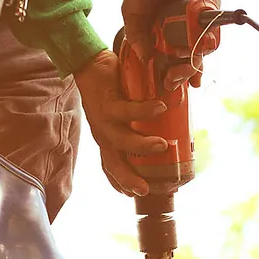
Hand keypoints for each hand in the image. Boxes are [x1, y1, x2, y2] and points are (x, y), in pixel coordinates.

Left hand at [74, 50, 167, 196]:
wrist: (87, 63)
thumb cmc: (109, 89)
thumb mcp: (121, 113)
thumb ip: (140, 122)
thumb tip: (171, 125)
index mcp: (106, 140)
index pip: (111, 168)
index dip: (122, 184)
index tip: (138, 194)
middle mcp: (104, 134)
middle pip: (114, 164)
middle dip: (129, 179)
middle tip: (146, 190)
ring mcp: (104, 120)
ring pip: (122, 140)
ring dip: (143, 145)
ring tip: (163, 145)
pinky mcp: (108, 102)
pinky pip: (127, 110)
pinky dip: (144, 111)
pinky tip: (160, 108)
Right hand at [122, 0, 220, 90]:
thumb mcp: (134, 16)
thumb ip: (137, 38)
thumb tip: (144, 59)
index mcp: (169, 32)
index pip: (174, 58)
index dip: (173, 73)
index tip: (168, 85)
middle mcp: (186, 29)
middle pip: (190, 59)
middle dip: (183, 75)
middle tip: (174, 82)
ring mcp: (199, 23)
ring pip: (201, 52)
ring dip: (191, 66)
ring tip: (181, 72)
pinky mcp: (210, 14)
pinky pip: (209, 38)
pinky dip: (199, 49)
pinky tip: (189, 57)